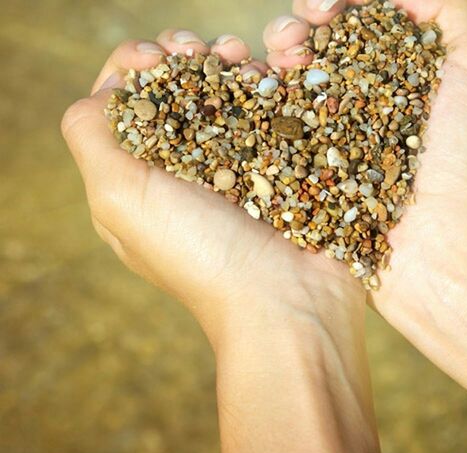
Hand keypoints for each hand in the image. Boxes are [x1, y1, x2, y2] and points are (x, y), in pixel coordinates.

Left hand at [61, 29, 363, 344]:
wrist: (288, 303)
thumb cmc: (201, 257)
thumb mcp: (120, 200)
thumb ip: (92, 137)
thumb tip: (106, 92)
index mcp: (139, 182)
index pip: (126, 104)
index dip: (136, 68)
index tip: (159, 57)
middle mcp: (186, 174)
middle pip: (177, 95)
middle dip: (186, 59)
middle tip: (205, 50)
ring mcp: (238, 171)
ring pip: (227, 98)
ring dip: (230, 65)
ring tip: (245, 57)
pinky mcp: (281, 170)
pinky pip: (270, 115)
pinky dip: (268, 88)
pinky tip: (271, 76)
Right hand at [266, 0, 466, 321]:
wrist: (445, 249)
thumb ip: (446, 11)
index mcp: (397, 80)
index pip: (354, 26)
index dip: (331, 6)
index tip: (320, 7)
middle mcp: (360, 107)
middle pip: (316, 51)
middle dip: (295, 31)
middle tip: (290, 38)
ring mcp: (330, 141)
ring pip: (289, 85)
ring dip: (273, 60)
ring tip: (270, 56)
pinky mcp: (306, 176)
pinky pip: (274, 131)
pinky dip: (257, 101)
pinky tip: (250, 83)